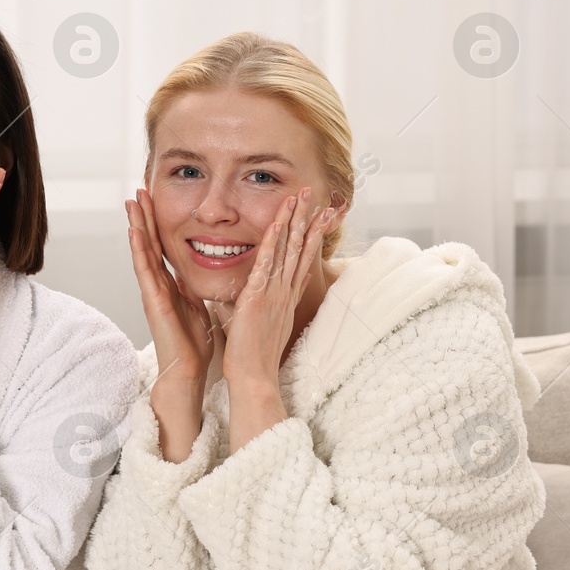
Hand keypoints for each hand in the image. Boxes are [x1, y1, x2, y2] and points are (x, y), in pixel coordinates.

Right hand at [127, 186, 217, 385]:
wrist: (187, 370)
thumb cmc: (193, 344)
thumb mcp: (197, 306)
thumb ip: (193, 288)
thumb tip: (198, 271)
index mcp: (170, 284)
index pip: (162, 247)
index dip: (158, 223)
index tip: (154, 201)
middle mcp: (158, 284)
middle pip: (149, 243)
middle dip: (144, 216)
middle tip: (139, 190)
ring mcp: (152, 291)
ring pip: (142, 251)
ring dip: (137, 225)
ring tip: (132, 201)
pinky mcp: (152, 300)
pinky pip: (144, 270)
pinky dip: (138, 250)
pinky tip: (134, 232)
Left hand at [221, 186, 335, 397]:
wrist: (253, 377)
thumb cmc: (250, 354)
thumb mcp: (257, 322)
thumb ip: (254, 303)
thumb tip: (249, 292)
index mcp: (285, 296)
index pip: (301, 258)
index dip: (310, 234)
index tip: (319, 213)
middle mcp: (284, 291)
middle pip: (300, 247)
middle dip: (306, 218)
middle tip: (313, 192)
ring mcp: (274, 294)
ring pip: (288, 250)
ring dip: (294, 221)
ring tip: (301, 196)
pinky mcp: (258, 298)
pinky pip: (267, 266)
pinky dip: (273, 244)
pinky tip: (278, 224)